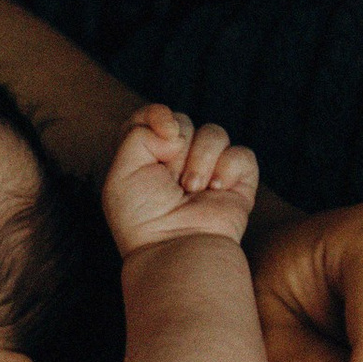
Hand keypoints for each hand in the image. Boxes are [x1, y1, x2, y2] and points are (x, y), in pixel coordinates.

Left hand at [104, 103, 258, 256]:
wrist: (176, 247)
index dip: (158, 115)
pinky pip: (241, 153)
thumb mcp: (121, 173)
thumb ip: (137, 133)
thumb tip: (174, 129)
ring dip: (200, 160)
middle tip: (171, 180)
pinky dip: (227, 169)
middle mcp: (178, 159)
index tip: (164, 132)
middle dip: (177, 147)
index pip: (153, 114)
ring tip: (192, 190)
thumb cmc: (144, 218)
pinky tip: (215, 191)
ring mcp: (209, 168)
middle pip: (184, 121)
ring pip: (214, 132)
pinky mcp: (238, 181)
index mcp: (147, 156)